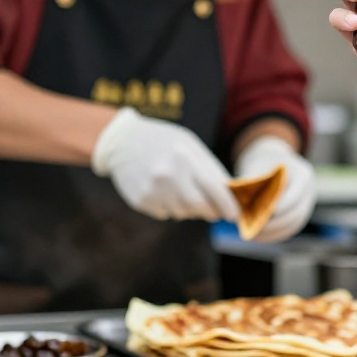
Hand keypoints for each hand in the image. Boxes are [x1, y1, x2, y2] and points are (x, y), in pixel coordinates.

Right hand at [90, 108, 240, 221]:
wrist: (122, 141)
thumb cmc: (163, 140)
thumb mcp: (189, 144)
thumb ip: (209, 168)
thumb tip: (230, 194)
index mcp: (185, 157)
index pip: (214, 188)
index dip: (227, 205)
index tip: (234, 215)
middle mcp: (168, 175)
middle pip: (199, 207)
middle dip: (210, 211)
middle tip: (214, 211)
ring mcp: (153, 190)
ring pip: (182, 213)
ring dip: (189, 209)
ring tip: (182, 191)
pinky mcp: (141, 201)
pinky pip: (165, 214)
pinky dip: (171, 207)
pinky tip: (164, 191)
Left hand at [235, 135, 315, 241]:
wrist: (273, 162)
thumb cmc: (264, 163)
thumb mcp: (260, 166)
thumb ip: (256, 183)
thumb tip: (243, 205)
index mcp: (303, 175)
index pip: (296, 194)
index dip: (284, 205)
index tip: (268, 213)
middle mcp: (309, 191)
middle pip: (297, 212)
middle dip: (277, 223)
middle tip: (258, 228)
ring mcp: (306, 205)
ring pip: (294, 224)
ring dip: (275, 232)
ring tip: (255, 235)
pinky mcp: (299, 215)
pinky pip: (290, 229)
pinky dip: (275, 234)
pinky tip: (260, 236)